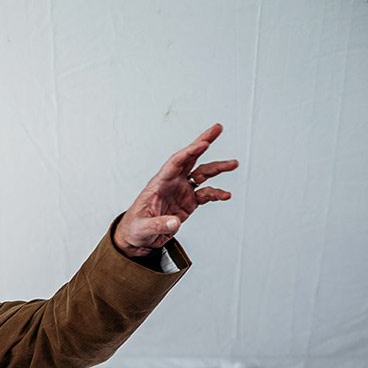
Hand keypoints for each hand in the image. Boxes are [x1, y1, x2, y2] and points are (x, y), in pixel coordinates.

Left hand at [114, 123, 237, 257]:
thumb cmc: (134, 229)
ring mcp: (181, 192)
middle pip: (190, 158)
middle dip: (203, 142)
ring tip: (233, 164)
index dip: (190, 152)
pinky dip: (216, 193)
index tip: (203, 144)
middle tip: (217, 129)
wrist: (137, 239)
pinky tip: (225, 195)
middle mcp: (172, 183)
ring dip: (217, 168)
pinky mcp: (188, 203)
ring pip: (202, 174)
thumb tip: (174, 222)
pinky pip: (205, 194)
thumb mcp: (142, 228)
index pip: (176, 163)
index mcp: (159, 183)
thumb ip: (159, 224)